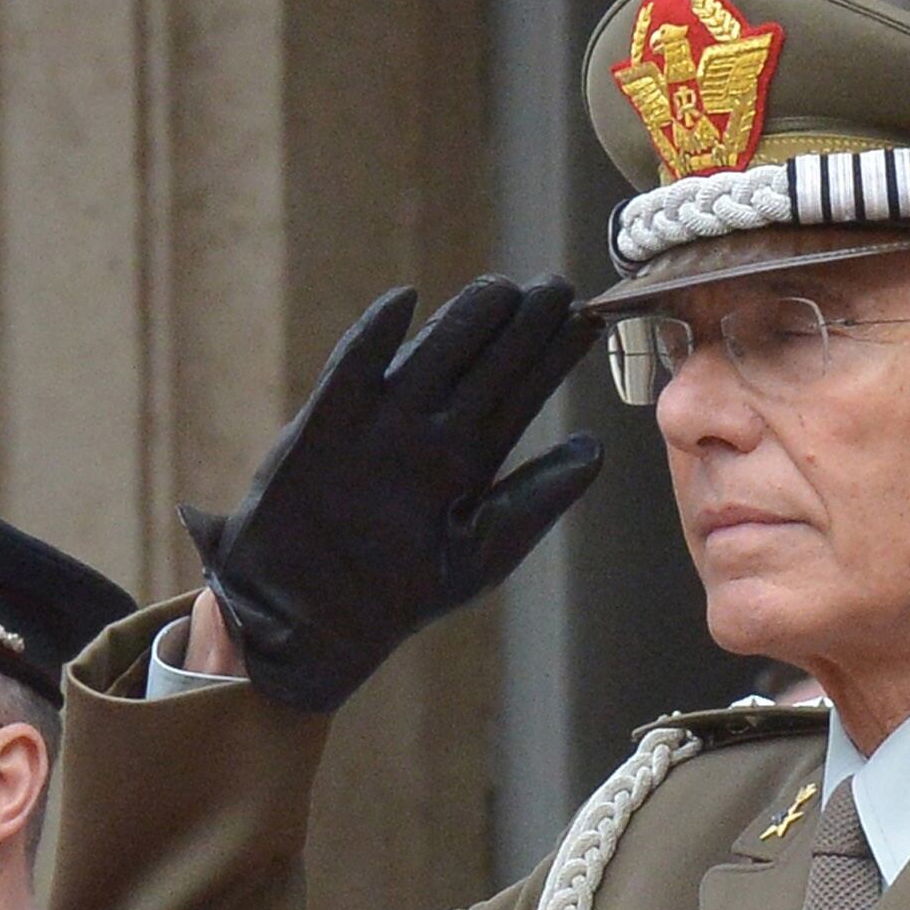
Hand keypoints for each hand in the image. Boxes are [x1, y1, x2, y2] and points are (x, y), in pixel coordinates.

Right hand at [181, 275, 604, 711]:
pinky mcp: (324, 424)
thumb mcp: (481, 555)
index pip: (519, 395)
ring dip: (464, 321)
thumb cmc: (401, 596)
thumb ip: (536, 501)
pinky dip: (372, 337)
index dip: (552, 356)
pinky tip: (403, 301)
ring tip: (502, 291)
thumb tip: (596, 450)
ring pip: (428, 356)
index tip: (588, 320)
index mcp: (468, 460)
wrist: (313, 621)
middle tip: (556, 288)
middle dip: (520, 327)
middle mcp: (427, 434)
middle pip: (481, 366)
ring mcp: (377, 424)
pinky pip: (351, 370)